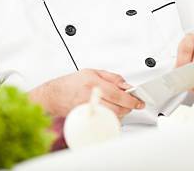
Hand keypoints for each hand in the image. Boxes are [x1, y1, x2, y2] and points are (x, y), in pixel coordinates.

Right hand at [28, 69, 144, 117]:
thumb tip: (127, 86)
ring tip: (119, 107)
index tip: (138, 102)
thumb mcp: (94, 72)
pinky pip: (104, 121)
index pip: (118, 94)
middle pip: (117, 108)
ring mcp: (88, 108)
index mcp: (94, 83)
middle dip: (128, 108)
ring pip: (112, 117)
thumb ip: (113, 78)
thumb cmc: (72, 83)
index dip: (131, 100)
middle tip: (131, 104)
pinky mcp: (86, 117)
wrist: (55, 95)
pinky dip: (111, 118)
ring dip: (120, 114)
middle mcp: (91, 96)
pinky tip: (110, 112)